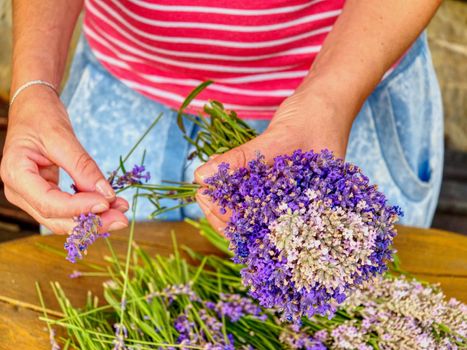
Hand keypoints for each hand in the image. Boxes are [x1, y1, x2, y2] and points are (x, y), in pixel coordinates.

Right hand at [1, 86, 128, 233]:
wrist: (32, 108)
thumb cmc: (40, 117)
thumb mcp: (62, 137)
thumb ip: (83, 167)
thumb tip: (106, 194)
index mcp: (16, 174)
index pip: (49, 203)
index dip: (79, 208)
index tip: (106, 203)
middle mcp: (20, 191)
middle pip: (56, 219)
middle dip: (91, 222)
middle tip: (122, 219)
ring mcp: (31, 196)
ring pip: (63, 219)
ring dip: (93, 219)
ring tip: (121, 212)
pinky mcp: (45, 195)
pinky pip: (67, 210)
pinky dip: (89, 210)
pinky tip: (110, 205)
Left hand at [194, 81, 354, 231]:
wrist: (330, 98)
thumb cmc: (317, 117)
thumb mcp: (280, 138)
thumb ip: (243, 158)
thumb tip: (202, 177)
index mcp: (307, 210)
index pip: (263, 232)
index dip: (231, 221)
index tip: (206, 200)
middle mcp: (297, 208)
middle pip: (255, 225)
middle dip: (224, 211)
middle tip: (201, 193)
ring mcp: (288, 195)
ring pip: (252, 209)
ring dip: (227, 198)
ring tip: (206, 184)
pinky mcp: (280, 181)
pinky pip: (254, 190)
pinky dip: (236, 184)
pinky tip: (220, 176)